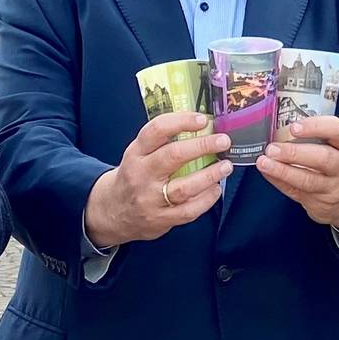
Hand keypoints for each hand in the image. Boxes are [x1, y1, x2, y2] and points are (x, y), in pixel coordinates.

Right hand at [83, 112, 233, 248]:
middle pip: (173, 157)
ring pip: (184, 187)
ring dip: (209, 175)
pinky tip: (215, 189)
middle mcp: (142, 174)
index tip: (202, 120)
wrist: (113, 212)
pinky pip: (189, 211)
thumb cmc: (134, 176)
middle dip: (202, 146)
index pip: (156, 131)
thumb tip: (202, 127)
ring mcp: (151, 199)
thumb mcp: (138, 154)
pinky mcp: (161, 219)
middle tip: (223, 141)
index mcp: (136, 153)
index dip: (181, 122)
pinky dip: (206, 199)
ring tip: (225, 166)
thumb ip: (162, 142)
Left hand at [256, 116, 338, 230]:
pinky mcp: (320, 202)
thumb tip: (277, 126)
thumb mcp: (335, 145)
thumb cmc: (335, 161)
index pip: (337, 131)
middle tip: (272, 148)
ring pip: (308, 180)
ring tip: (264, 162)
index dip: (315, 127)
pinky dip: (279, 181)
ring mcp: (334, 186)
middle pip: (323, 158)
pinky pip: (296, 192)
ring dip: (283, 171)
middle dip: (295, 153)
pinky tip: (268, 173)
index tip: (294, 127)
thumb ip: (314, 136)